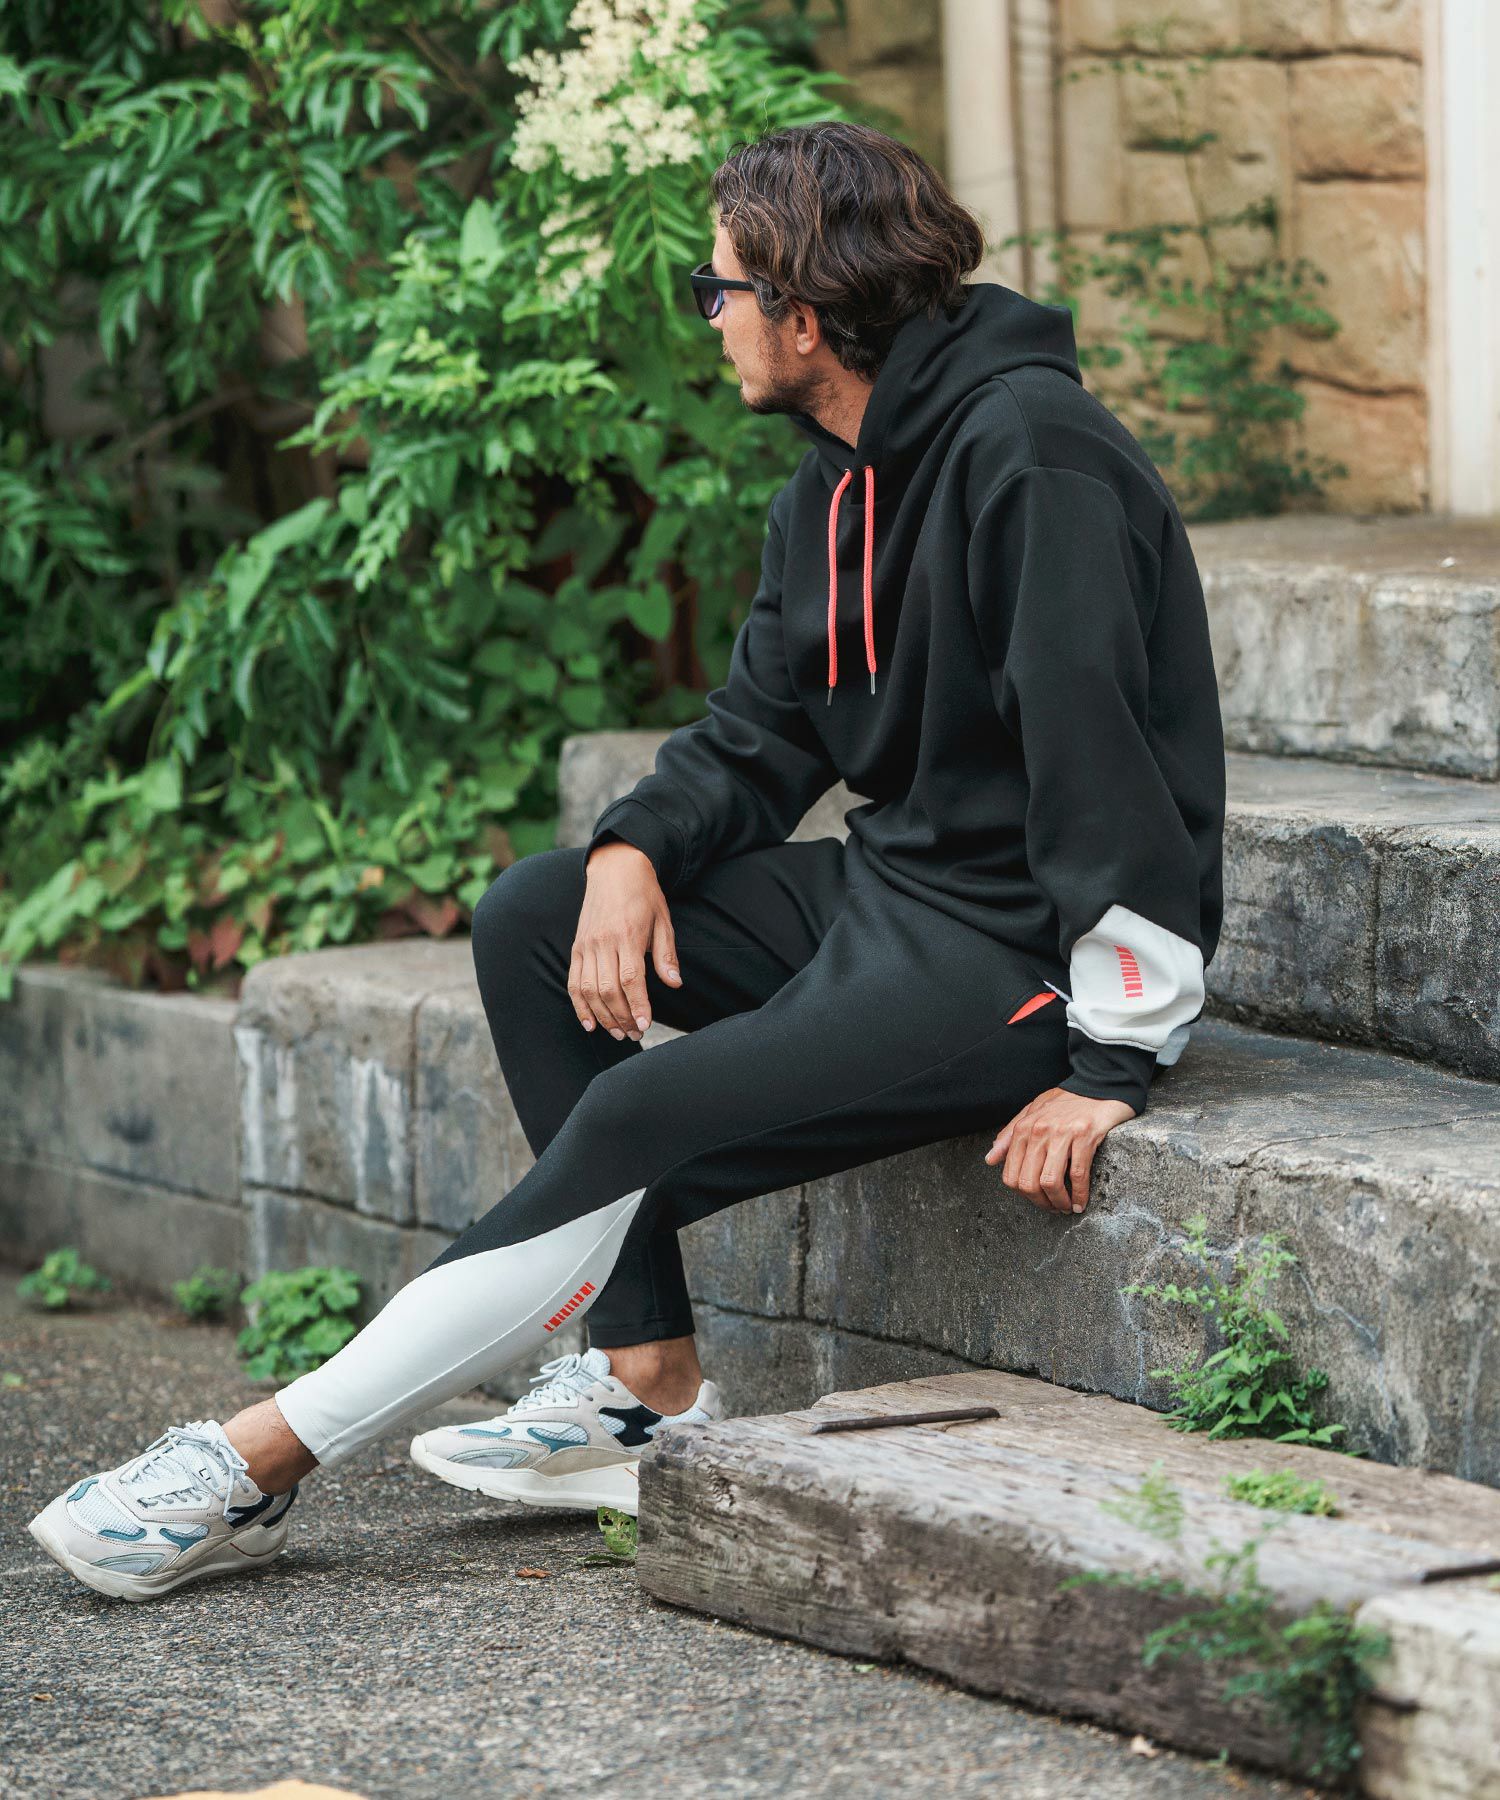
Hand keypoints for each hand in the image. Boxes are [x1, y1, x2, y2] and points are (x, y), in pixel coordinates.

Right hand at [571, 841, 681, 1039]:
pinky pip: (573, 982)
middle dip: (622, 1017)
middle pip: (608, 989)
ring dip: (603, 1016)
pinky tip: (589, 1023)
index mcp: (627, 935)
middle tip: (636, 1034)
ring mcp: (586, 945)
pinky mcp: (577, 947)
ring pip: (589, 990)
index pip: (630, 978)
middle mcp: (603, 942)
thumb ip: (666, 955)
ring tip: (618, 1033)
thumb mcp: (663, 920)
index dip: (637, 1005)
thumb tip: (675, 983)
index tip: (645, 1025)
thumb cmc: (644, 895)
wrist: (614, 869)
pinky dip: (579, 1005)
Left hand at [983, 1086, 1136, 1214]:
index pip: (1011, 1174)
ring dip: (1059, 1202)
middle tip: (1052, 1208)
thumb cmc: (1065, 1101)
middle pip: (1028, 1182)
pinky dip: (1079, 1195)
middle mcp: (1038, 1132)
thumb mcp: (1032, 1112)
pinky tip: (1080, 1202)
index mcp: (1023, 1128)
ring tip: (1066, 1208)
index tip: (1036, 1200)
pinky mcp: (1085, 1137)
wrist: (1098, 1085)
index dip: (1023, 1194)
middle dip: (1040, 1202)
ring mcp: (1061, 1134)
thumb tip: (990, 1159)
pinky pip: (1078, 1175)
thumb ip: (1009, 1136)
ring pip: (1050, 1182)